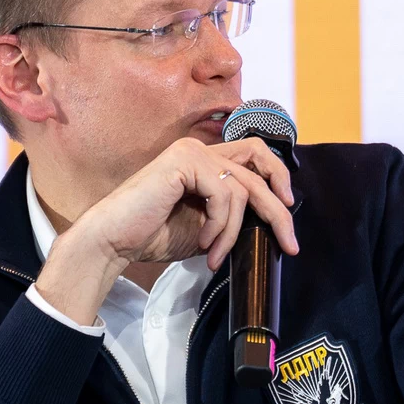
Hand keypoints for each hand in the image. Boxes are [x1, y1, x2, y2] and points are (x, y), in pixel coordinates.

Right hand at [35, 137, 298, 324]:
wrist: (113, 241)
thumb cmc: (151, 235)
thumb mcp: (206, 226)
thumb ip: (232, 215)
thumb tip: (269, 221)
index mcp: (203, 160)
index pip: (254, 154)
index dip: (277, 176)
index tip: (288, 209)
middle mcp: (199, 149)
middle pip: (259, 167)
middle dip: (279, 209)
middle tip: (289, 243)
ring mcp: (191, 152)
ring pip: (243, 188)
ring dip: (234, 230)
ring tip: (216, 254)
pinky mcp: (184, 161)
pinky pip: (224, 195)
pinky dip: (220, 225)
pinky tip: (203, 242)